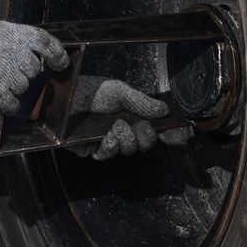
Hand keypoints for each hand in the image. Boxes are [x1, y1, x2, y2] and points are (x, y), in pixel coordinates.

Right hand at [0, 20, 69, 112]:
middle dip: (25, 73)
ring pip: (23, 86)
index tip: (61, 64)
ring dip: (14, 87)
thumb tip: (21, 48)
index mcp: (12, 33)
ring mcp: (5, 71)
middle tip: (11, 73)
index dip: (57, 54)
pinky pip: (11, 102)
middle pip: (33, 69)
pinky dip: (10, 106)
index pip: (45, 42)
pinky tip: (5, 105)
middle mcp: (13, 51)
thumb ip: (7, 38)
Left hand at [70, 76, 192, 159]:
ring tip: (114, 126)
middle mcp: (124, 128)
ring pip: (129, 148)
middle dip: (145, 135)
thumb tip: (165, 111)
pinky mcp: (94, 149)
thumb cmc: (91, 91)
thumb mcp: (119, 92)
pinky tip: (106, 137)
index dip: (170, 133)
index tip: (181, 137)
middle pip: (147, 141)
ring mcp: (110, 140)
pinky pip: (109, 154)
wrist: (66, 98)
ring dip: (125, 137)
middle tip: (138, 126)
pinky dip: (110, 146)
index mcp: (132, 114)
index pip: (156, 126)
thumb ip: (142, 102)